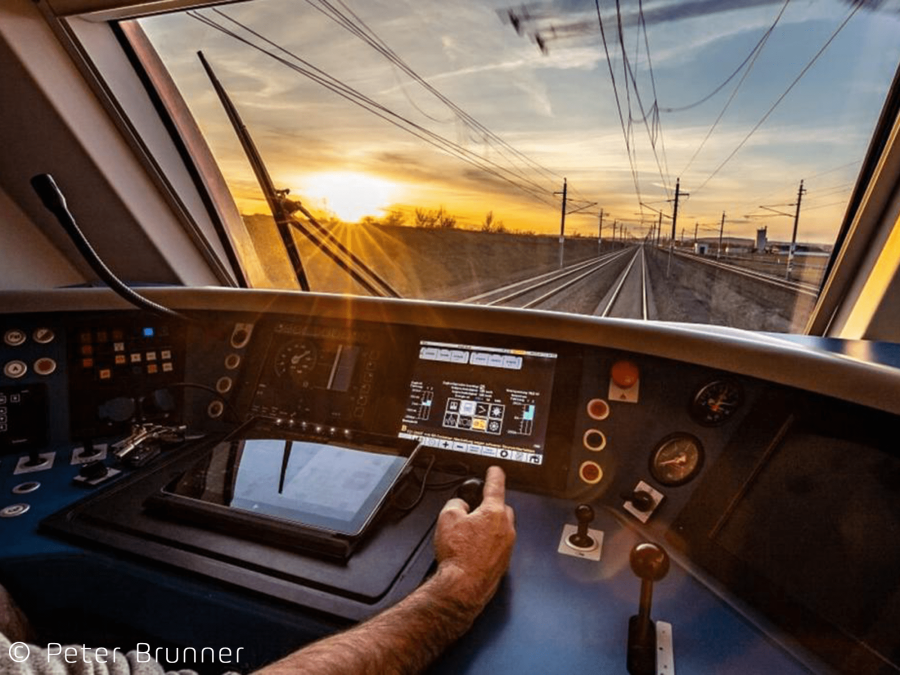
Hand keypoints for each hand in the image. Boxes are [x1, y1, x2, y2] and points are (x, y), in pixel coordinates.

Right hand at [433, 466, 515, 610]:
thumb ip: (456, 504)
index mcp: (493, 512)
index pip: (496, 485)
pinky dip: (488, 544)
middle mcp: (505, 528)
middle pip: (501, 508)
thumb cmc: (458, 555)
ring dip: (488, 527)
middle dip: (490, 506)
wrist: (463, 587)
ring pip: (500, 528)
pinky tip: (473, 551)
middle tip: (474, 510)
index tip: (495, 470)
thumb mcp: (447, 518)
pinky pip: (498, 545)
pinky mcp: (503, 562)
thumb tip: (461, 506)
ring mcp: (507, 546)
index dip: (494, 475)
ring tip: (468, 536)